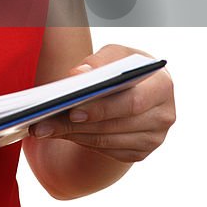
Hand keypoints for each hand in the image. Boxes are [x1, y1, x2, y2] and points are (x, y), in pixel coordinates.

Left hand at [29, 44, 175, 163]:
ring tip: (43, 128)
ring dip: (72, 135)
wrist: (136, 85)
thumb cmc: (123, 65)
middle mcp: (164, 115)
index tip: (72, 110)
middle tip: (46, 123)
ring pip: (107, 141)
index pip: (132, 102)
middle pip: (116, 125)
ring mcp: (154, 138)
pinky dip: (81, 142)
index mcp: (162, 85)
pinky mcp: (140, 152)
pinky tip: (60, 133)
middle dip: (78, 125)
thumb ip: (98, 61)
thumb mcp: (114, 54)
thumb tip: (77, 75)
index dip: (102, 108)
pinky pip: (106, 151)